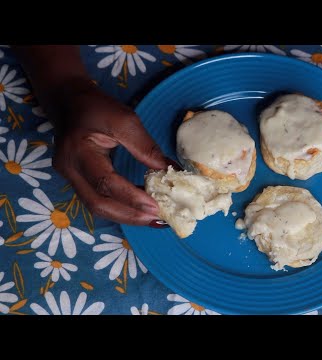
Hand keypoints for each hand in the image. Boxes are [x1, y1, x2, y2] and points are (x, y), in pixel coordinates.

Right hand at [52, 81, 166, 225]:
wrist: (68, 101)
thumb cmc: (96, 107)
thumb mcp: (125, 119)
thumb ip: (146, 147)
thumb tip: (172, 171)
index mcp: (78, 151)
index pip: (105, 182)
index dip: (131, 197)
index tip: (156, 207)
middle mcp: (70, 170)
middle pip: (98, 204)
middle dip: (130, 215)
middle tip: (158, 220)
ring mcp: (71, 178)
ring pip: (97, 206)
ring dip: (127, 215)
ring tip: (154, 218)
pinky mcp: (77, 180)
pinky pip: (98, 199)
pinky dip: (121, 206)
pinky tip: (141, 208)